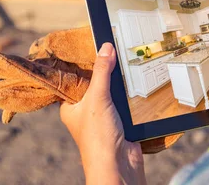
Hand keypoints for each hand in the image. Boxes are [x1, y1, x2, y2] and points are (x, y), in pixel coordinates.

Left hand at [60, 43, 145, 184]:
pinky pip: (125, 102)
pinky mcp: (120, 122)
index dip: (84, 63)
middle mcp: (86, 111)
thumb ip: (101, 72)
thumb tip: (105, 47)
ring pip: (112, 92)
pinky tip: (137, 81)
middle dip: (106, 70)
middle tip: (114, 48)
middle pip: (96, 83)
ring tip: (128, 60)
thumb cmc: (97, 137)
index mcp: (71, 106)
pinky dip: (131, 94)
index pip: (76, 79)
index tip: (94, 44)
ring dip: (120, 83)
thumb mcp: (97, 97)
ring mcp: (104, 117)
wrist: (118, 164)